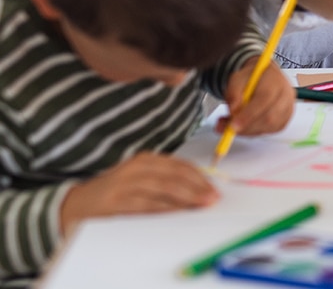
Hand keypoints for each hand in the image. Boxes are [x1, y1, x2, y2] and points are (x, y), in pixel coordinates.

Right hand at [59, 152, 218, 235]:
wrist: (77, 203)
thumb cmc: (116, 192)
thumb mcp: (141, 179)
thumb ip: (166, 181)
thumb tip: (199, 190)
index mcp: (145, 159)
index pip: (179, 165)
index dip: (200, 177)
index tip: (214, 188)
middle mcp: (136, 167)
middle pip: (174, 175)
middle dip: (197, 187)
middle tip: (213, 198)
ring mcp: (125, 183)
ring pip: (163, 188)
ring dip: (186, 197)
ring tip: (201, 204)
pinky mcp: (116, 201)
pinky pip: (145, 204)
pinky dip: (164, 207)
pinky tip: (177, 211)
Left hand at [219, 60, 294, 135]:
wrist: (264, 77)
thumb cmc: (252, 78)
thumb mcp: (237, 79)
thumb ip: (233, 93)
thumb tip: (233, 111)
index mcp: (274, 79)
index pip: (264, 99)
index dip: (249, 114)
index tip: (233, 125)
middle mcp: (286, 94)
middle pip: (270, 117)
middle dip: (247, 127)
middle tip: (228, 129)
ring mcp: (288, 107)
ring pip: (270, 127)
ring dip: (249, 131)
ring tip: (233, 126)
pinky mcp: (286, 119)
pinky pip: (271, 131)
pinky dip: (255, 132)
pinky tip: (245, 126)